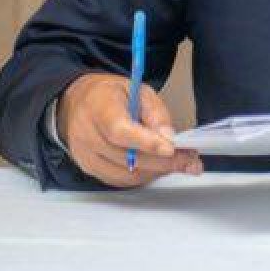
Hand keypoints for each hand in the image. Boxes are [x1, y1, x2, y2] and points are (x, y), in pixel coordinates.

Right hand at [57, 73, 202, 187]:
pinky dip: (143, 176)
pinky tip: (159, 167)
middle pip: (126, 157)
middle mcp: (87, 134)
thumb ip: (155, 112)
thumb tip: (168, 137)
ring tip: (179, 163)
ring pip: (125, 174)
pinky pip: (119, 180)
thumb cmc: (111, 94)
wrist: (80, 102)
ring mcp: (85, 155)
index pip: (120, 131)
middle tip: (189, 160)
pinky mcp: (89, 169)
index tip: (171, 148)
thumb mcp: (138, 90)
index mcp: (99, 107)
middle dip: (163, 162)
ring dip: (156, 171)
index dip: (147, 142)